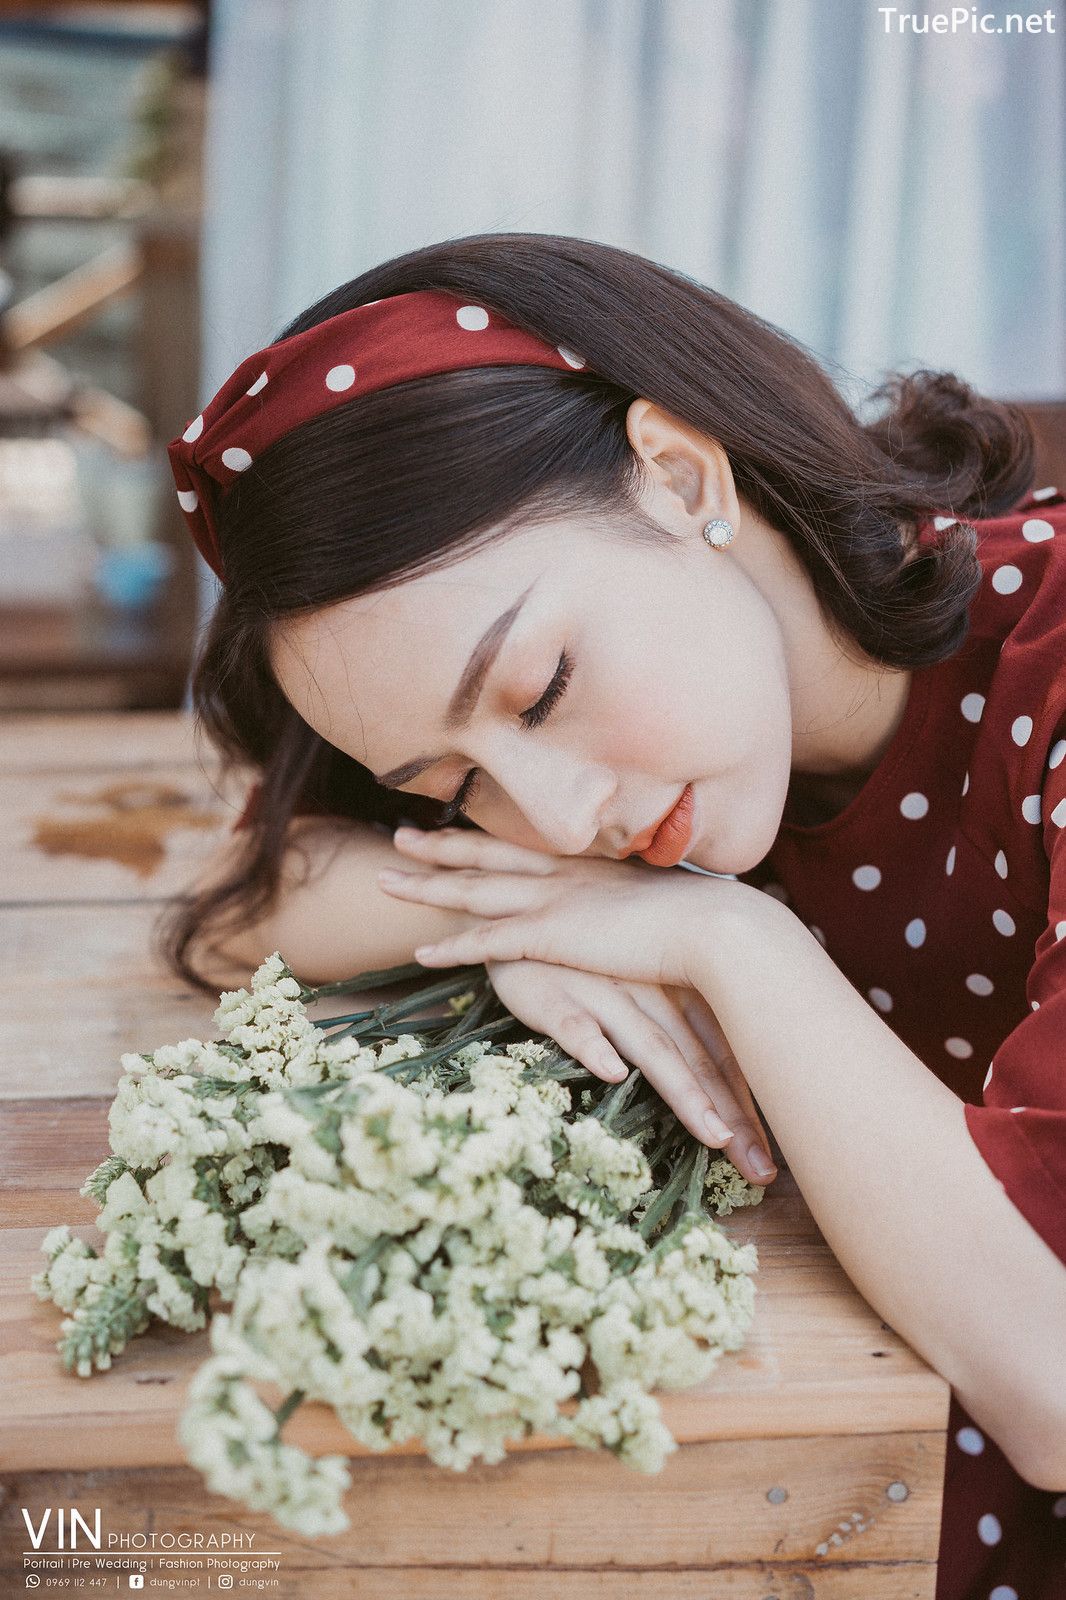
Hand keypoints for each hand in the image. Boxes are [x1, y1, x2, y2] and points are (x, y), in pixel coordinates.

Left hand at [378, 826, 718, 987]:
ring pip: (475, 890)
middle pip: (487, 856)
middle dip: (440, 847)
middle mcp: (563, 875)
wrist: (716, 928)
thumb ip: (635, 903)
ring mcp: (555, 902)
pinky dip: (454, 946)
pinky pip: (489, 942)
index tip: (454, 826)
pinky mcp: (554, 936)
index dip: (486, 836)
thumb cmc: (701, 920)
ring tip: (384, 881)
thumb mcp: (659, 902)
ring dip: (427, 887)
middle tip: (399, 837)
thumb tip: (635, 910)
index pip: (523, 846)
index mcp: (587, 866)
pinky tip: (423, 950)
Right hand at [483, 957, 776, 1183]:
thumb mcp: (642, 976)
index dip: (750, 1099)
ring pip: (650, 1046)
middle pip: (698, 1057)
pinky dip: (594, 1046)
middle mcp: (649, 988)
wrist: (519, 912)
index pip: (723, 1048)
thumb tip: (724, 1071)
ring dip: (684, 1092)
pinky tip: (612, 1071)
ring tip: (713, 1135)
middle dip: (732, 1115)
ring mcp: (602, 991)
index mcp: (676, 986)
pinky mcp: (552, 995)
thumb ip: (681, 1016)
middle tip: (760, 1168)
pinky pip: (574, 1024)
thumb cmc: (587, 953)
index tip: (771, 1152)